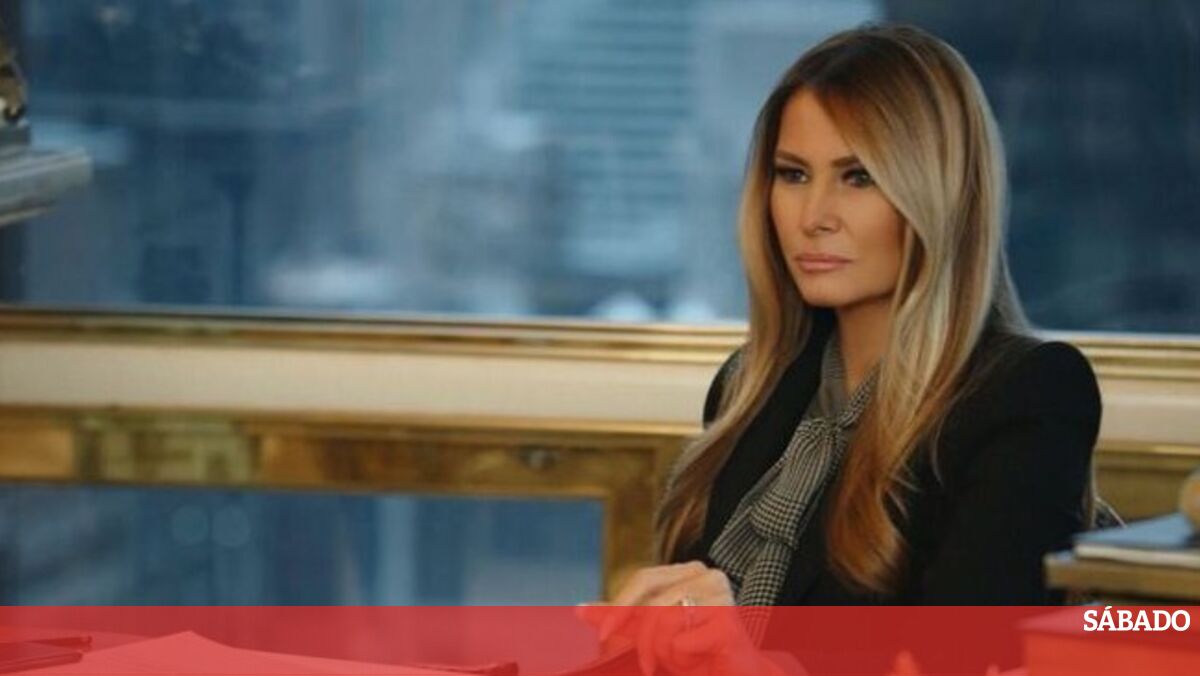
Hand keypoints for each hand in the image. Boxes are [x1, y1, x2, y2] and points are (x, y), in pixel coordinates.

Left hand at [578, 562, 763, 675]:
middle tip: (647, 666)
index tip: (603, 635)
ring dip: (666, 653)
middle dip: (643, 639)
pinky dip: (684, 660)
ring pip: (665, 621)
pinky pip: (683, 642)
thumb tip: (578, 608)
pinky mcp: (729, 622)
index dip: (620, 606)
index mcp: (689, 571)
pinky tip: (701, 663)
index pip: (644, 579)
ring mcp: (722, 595)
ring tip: (682, 663)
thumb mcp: (652, 635)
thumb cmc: (698, 655)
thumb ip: (621, 621)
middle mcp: (707, 575)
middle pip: (653, 602)